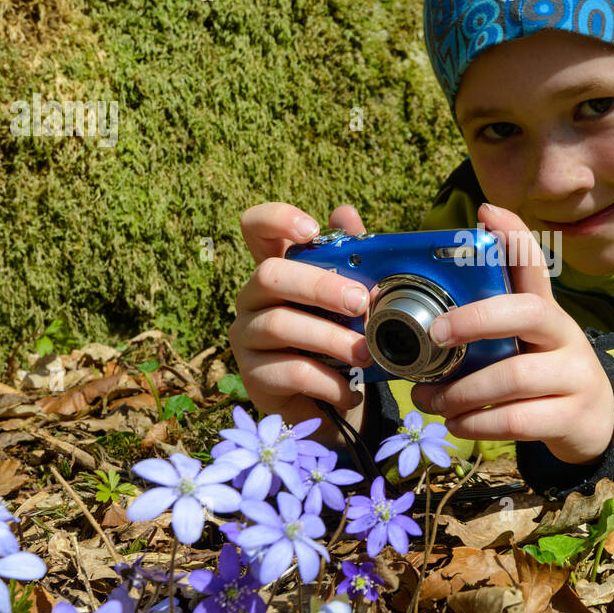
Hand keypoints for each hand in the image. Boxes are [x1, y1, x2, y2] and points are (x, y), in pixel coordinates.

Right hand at [229, 202, 372, 425]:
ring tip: (367, 353)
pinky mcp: (253, 375)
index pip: (255, 228)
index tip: (311, 229)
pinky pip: (290, 372)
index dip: (276, 219)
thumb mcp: (347, 300)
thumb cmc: (336, 338)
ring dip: (331, 338)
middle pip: (270, 274)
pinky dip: (328, 381)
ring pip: (280, 325)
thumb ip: (349, 259)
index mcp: (277, 270)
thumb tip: (346, 213)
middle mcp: (252, 298)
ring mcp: (246, 336)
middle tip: (360, 302)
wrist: (326, 399)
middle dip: (320, 286)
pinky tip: (350, 390)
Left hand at [409, 203, 613, 464]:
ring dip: (462, 391)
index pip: (534, 265)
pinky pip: (518, 420)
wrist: (595, 423)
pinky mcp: (572, 417)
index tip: (485, 212)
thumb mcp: (523, 343)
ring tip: (429, 399)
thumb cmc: (542, 375)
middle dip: (476, 319)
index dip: (513, 236)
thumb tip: (427, 309)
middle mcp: (565, 335)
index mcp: (546, 311)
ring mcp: (574, 376)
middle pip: (528, 312)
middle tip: (434, 333)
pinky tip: (456, 424)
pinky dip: (478, 424)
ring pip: (514, 376)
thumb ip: (486, 325)